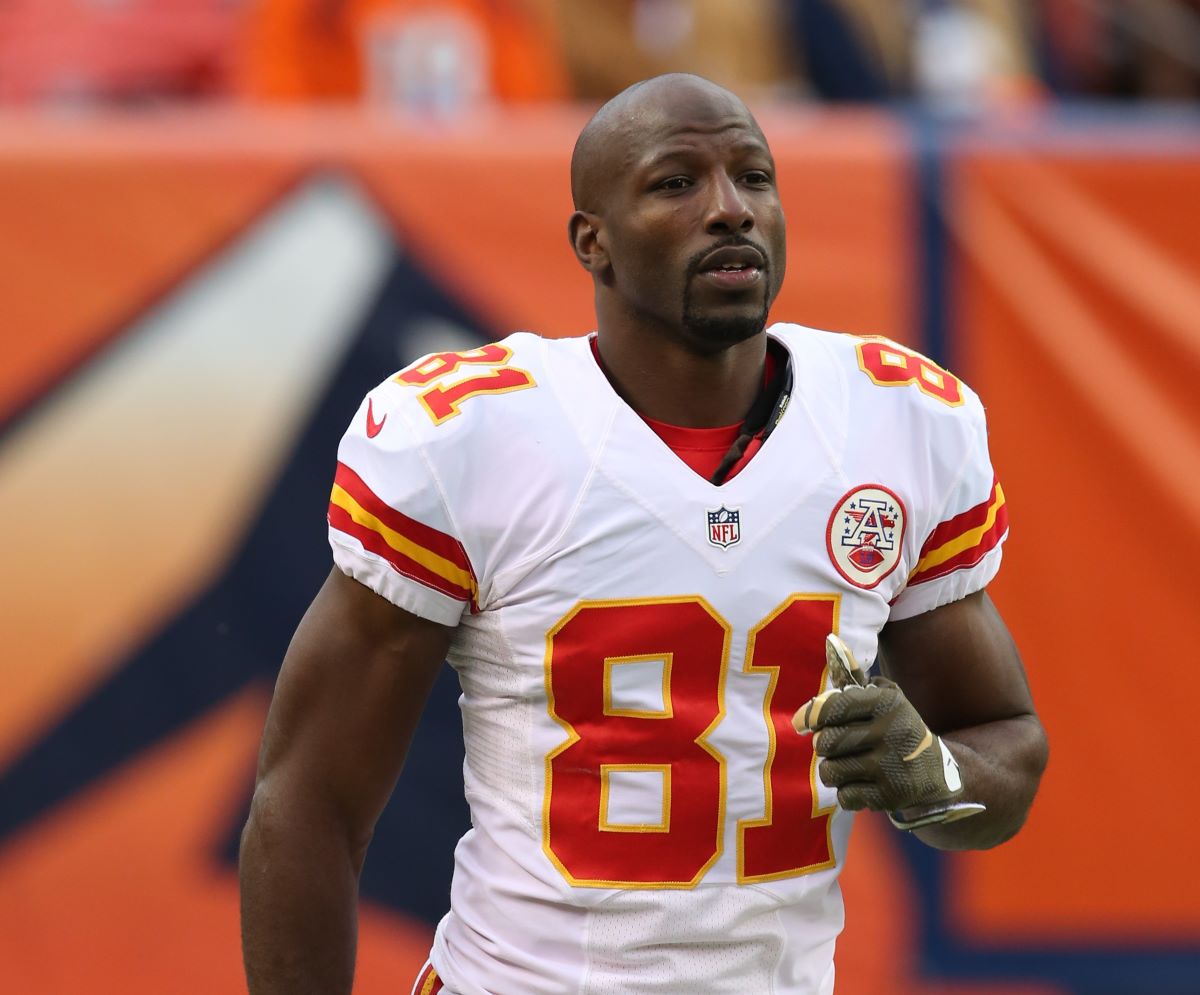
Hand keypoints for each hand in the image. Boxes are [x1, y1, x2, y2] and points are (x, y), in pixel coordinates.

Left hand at [793, 635, 983, 828]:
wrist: (939, 772)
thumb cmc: (898, 728)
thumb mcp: (884, 698)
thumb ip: (854, 676)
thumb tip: (830, 642)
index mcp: (886, 703)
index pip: (833, 707)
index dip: (810, 716)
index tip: (801, 723)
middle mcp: (890, 732)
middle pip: (826, 742)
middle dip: (824, 746)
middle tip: (835, 745)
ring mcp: (891, 767)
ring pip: (831, 770)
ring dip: (833, 770)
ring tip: (848, 764)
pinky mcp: (891, 797)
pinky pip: (844, 796)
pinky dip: (847, 792)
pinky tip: (862, 783)